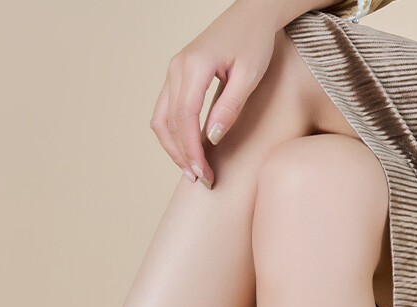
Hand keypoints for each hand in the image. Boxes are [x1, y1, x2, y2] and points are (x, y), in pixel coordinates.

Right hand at [150, 0, 289, 188]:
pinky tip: (188, 151)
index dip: (192, 150)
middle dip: (183, 156)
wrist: (251, 15)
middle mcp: (177, 67)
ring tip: (192, 170)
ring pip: (161, 120)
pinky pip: (166, 111)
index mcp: (194, 65)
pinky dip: (173, 135)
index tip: (204, 173)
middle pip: (169, 123)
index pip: (185, 118)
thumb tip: (211, 139)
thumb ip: (230, 107)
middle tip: (201, 180)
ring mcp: (173, 71)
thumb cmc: (255, 41)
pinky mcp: (177, 76)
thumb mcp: (249, 76)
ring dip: (174, 149)